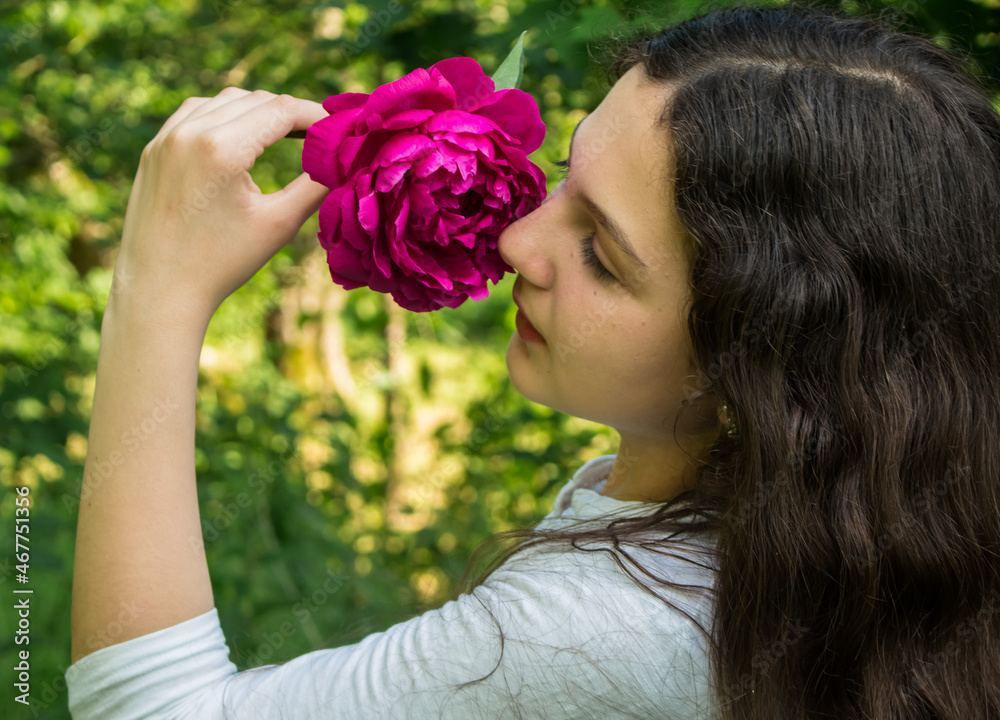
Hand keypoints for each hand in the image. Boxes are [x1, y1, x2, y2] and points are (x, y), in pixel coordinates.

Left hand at [110, 87, 329, 325]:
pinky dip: (224, 117)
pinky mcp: (154, 149)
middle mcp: (190, 132)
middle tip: (318, 136)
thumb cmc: (222, 262)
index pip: (281, 110)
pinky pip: (195, 113)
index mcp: (222, 148)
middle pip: (255, 100)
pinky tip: (241, 139)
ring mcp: (166, 137)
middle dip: (290, 113)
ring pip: (224, 101)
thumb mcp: (279, 224)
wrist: (159, 289)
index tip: (338, 128)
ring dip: (257, 112)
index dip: (316, 115)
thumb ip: (315, 186)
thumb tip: (344, 163)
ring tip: (283, 136)